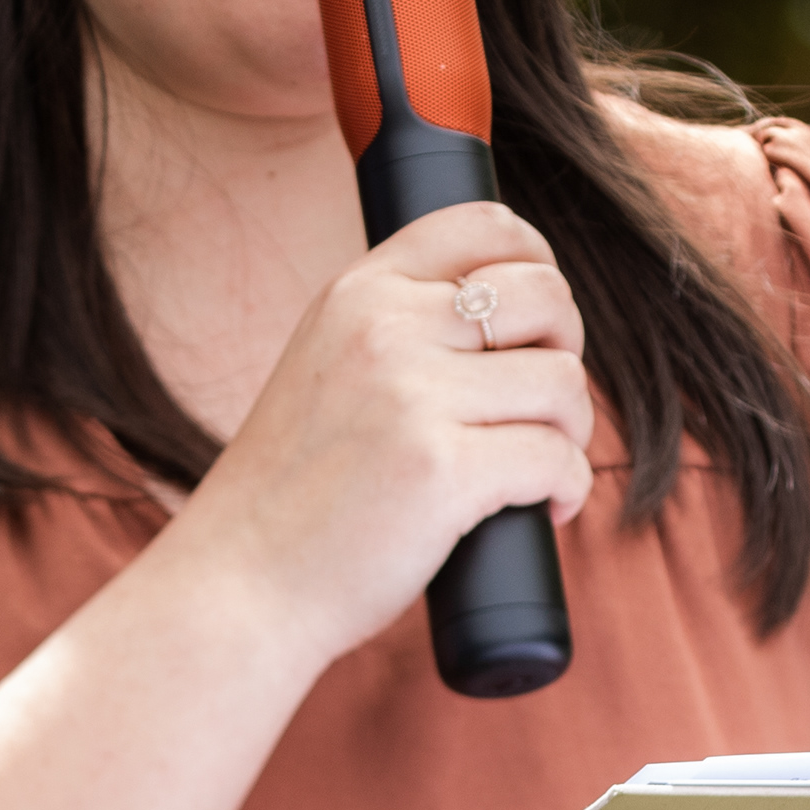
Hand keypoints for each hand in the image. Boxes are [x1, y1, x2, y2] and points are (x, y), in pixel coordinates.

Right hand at [183, 202, 591, 657]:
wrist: (238, 585)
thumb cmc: (291, 492)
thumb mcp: (324, 366)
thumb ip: (393, 328)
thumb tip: (507, 309)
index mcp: (357, 293)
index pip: (483, 224)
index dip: (539, 262)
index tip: (541, 319)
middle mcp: (385, 328)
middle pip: (545, 296)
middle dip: (568, 349)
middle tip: (545, 406)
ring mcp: (414, 397)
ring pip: (561, 381)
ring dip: (571, 430)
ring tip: (540, 467)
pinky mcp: (445, 471)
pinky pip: (557, 458)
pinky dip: (568, 488)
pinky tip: (546, 509)